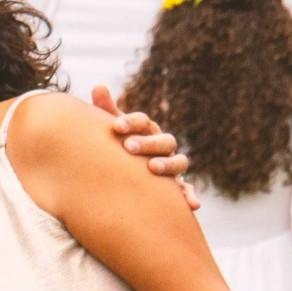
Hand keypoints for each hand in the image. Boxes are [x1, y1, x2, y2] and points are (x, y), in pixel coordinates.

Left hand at [92, 85, 199, 210]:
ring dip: (168, 163)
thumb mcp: (115, 132)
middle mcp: (164, 147)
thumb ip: (106, 111)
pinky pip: (186, 191)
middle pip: (163, 140)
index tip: (116, 127)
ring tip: (152, 168)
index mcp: (148, 131)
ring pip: (179, 162)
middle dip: (147, 142)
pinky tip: (193, 204)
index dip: (131, 122)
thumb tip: (98, 86)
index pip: (143, 122)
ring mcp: (173, 167)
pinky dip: (191, 196)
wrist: (132, 176)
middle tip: (129, 147)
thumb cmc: (121, 149)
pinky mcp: (176, 189)